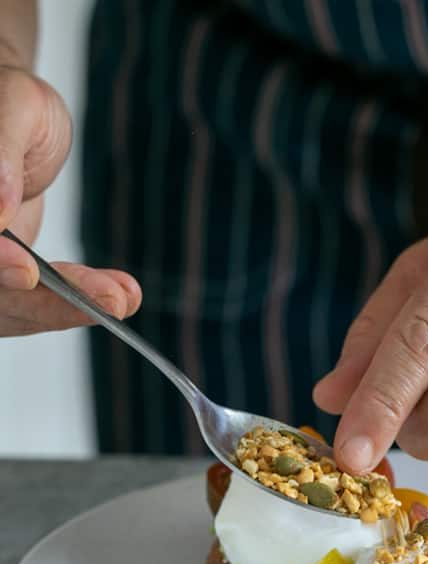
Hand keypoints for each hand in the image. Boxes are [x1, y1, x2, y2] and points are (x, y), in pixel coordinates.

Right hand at [0, 65, 139, 334]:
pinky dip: (79, 302)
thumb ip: (0, 153)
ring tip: (124, 297)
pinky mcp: (7, 278)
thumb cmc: (10, 98)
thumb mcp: (16, 104)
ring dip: (71, 309)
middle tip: (110, 299)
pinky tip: (123, 295)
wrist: (15, 118)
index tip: (27, 269)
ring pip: (13, 308)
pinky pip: (39, 302)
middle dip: (46, 302)